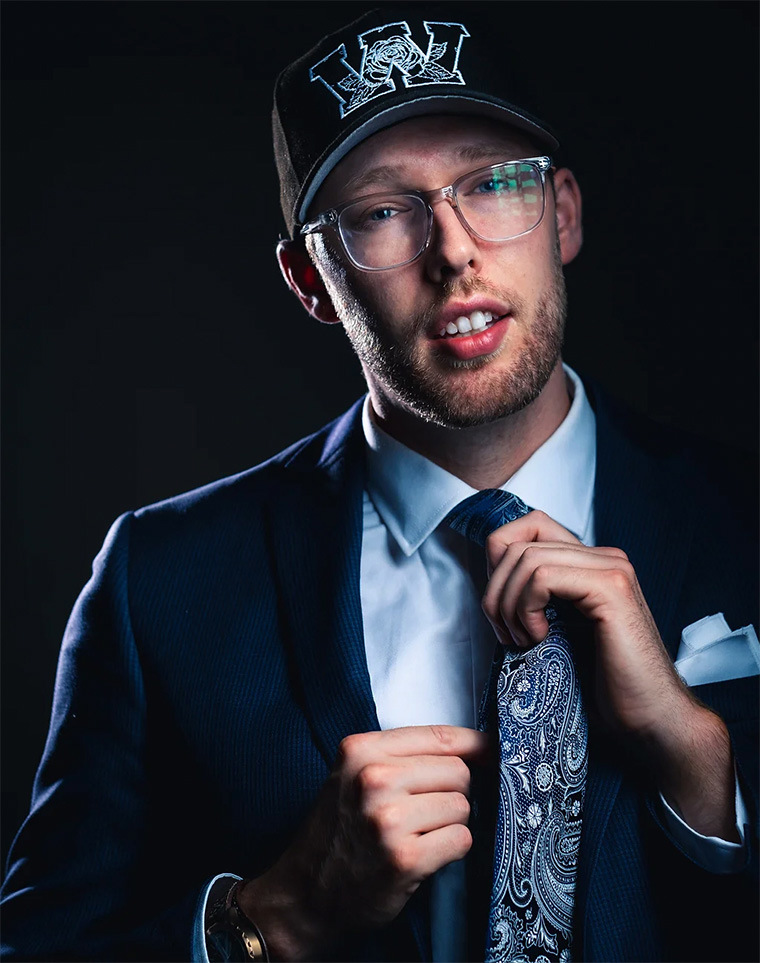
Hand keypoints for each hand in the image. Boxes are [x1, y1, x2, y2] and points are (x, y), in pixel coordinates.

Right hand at [238, 725, 489, 960]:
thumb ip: (402, 756)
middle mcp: (373, 779)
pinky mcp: (404, 858)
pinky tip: (423, 856)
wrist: (304, 894)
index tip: (491, 752)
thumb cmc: (339, 830)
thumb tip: (476, 748)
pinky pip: (460, 840)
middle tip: (426, 812)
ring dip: (449, 824)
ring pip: (462, 807)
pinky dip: (450, 849)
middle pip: (457, 772)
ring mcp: (388, 819)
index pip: (437, 735)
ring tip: (418, 835)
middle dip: (453, 792)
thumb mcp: (354, 775)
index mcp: (361, 750)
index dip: (473, 744)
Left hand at [481, 511, 738, 840]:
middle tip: (506, 635)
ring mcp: (610, 567)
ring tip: (523, 641)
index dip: (498, 560)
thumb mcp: (555, 633)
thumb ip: (535, 601)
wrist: (651, 720)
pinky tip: (540, 640)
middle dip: (495, 590)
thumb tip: (490, 584)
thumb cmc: (603, 687)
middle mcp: (603, 557)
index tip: (500, 608)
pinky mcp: (610, 587)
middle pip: (519, 541)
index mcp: (590, 564)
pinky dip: (526, 609)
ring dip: (508, 604)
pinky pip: (541, 577)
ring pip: (525, 558)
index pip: (528, 527)